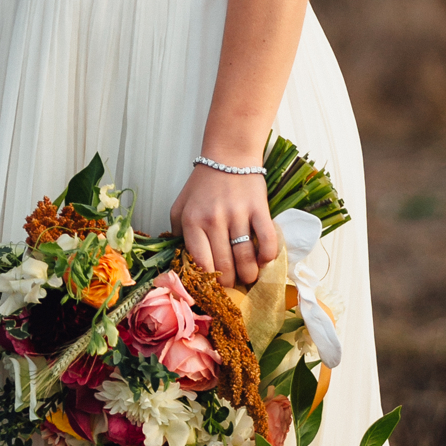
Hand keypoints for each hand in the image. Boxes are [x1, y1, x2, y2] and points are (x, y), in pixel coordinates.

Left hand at [170, 167, 277, 288]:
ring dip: (249, 275)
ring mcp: (238, 215)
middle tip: (232, 286)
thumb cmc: (203, 185)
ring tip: (248, 277)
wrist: (229, 156)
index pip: (201, 264)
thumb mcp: (180, 206)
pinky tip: (263, 261)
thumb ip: (177, 233)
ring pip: (246, 260)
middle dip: (229, 284)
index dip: (209, 283)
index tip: (213, 288)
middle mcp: (214, 220)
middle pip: (224, 267)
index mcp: (192, 221)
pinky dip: (267, 258)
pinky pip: (267, 242)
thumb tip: (182, 262)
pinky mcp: (259, 209)